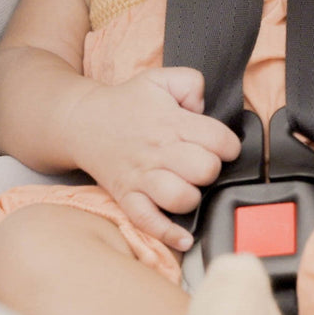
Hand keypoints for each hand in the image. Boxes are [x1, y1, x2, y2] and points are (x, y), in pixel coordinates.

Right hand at [65, 67, 240, 252]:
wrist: (83, 122)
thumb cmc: (128, 102)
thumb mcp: (161, 77)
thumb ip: (191, 82)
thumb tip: (203, 105)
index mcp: (172, 122)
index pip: (218, 140)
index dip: (229, 145)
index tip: (223, 147)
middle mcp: (159, 152)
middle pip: (205, 170)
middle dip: (212, 169)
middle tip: (203, 163)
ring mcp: (142, 177)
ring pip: (181, 198)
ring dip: (193, 196)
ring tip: (190, 187)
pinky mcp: (127, 197)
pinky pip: (148, 222)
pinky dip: (168, 234)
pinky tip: (184, 237)